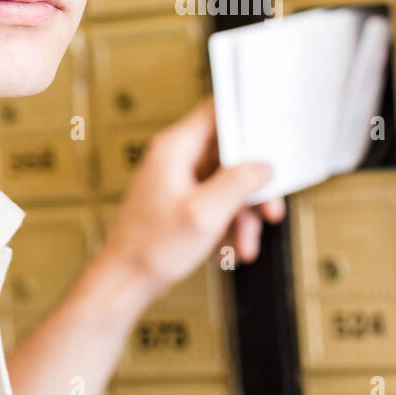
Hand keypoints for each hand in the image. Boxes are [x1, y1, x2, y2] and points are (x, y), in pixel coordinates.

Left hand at [99, 95, 286, 300]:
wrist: (124, 283)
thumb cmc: (152, 249)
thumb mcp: (205, 213)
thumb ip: (238, 183)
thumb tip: (263, 165)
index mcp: (175, 148)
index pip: (215, 111)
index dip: (246, 121)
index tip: (270, 139)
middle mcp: (176, 158)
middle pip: (228, 153)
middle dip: (252, 183)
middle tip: (270, 207)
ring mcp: (178, 180)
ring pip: (226, 181)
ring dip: (243, 212)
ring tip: (247, 243)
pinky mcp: (181, 200)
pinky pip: (216, 200)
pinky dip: (229, 222)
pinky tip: (233, 247)